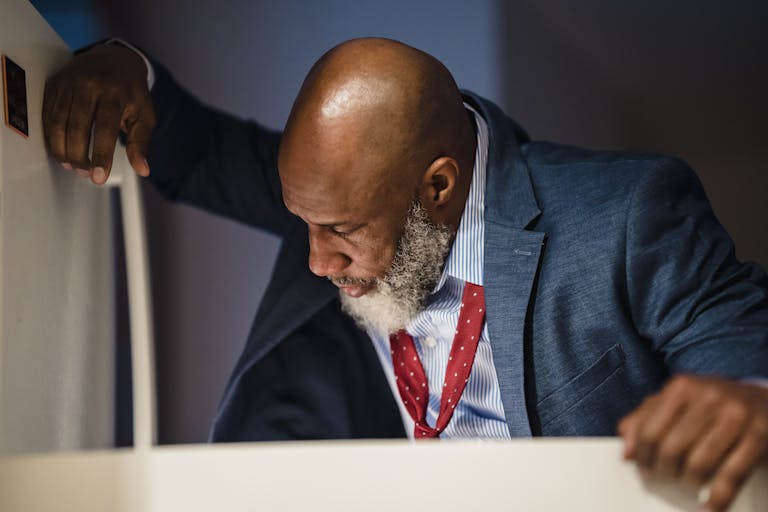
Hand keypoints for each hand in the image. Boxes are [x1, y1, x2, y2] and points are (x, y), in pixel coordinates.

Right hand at [43, 44, 154, 183]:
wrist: (115, 58)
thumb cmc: (131, 91)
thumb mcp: (144, 115)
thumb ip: (140, 143)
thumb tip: (142, 170)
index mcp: (115, 94)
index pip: (105, 129)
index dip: (101, 155)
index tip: (99, 177)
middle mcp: (90, 86)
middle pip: (77, 127)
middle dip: (78, 156)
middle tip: (84, 173)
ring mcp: (69, 83)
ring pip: (58, 122)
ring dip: (61, 149)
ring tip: (71, 165)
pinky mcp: (55, 84)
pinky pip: (47, 114)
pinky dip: (51, 135)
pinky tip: (59, 149)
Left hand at [618, 375, 767, 510]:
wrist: (763, 398)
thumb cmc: (711, 403)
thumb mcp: (676, 400)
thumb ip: (645, 419)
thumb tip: (627, 454)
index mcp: (681, 387)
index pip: (650, 431)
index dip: (643, 456)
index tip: (644, 469)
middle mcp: (708, 397)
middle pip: (671, 449)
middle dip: (664, 471)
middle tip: (665, 479)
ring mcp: (735, 416)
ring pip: (698, 464)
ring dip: (688, 483)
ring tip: (687, 486)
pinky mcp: (759, 436)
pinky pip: (732, 475)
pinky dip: (719, 496)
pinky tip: (710, 505)